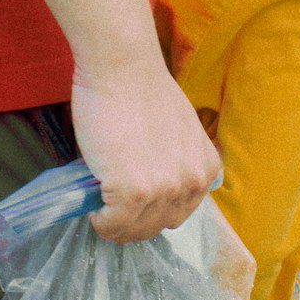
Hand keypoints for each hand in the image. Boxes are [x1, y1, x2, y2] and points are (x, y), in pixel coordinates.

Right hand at [71, 57, 220, 242]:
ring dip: (113, 222)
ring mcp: (165, 190)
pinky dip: (100, 221)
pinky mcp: (134, 193)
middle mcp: (193, 183)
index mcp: (206, 170)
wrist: (123, 68)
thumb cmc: (141, 91)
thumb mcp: (177, 134)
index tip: (131, 203)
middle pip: (158, 226)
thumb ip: (172, 165)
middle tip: (109, 205)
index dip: (150, 211)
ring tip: (100, 202)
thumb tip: (147, 193)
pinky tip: (93, 204)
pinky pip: (113, 225)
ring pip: (135, 230)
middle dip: (132, 221)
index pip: (178, 212)